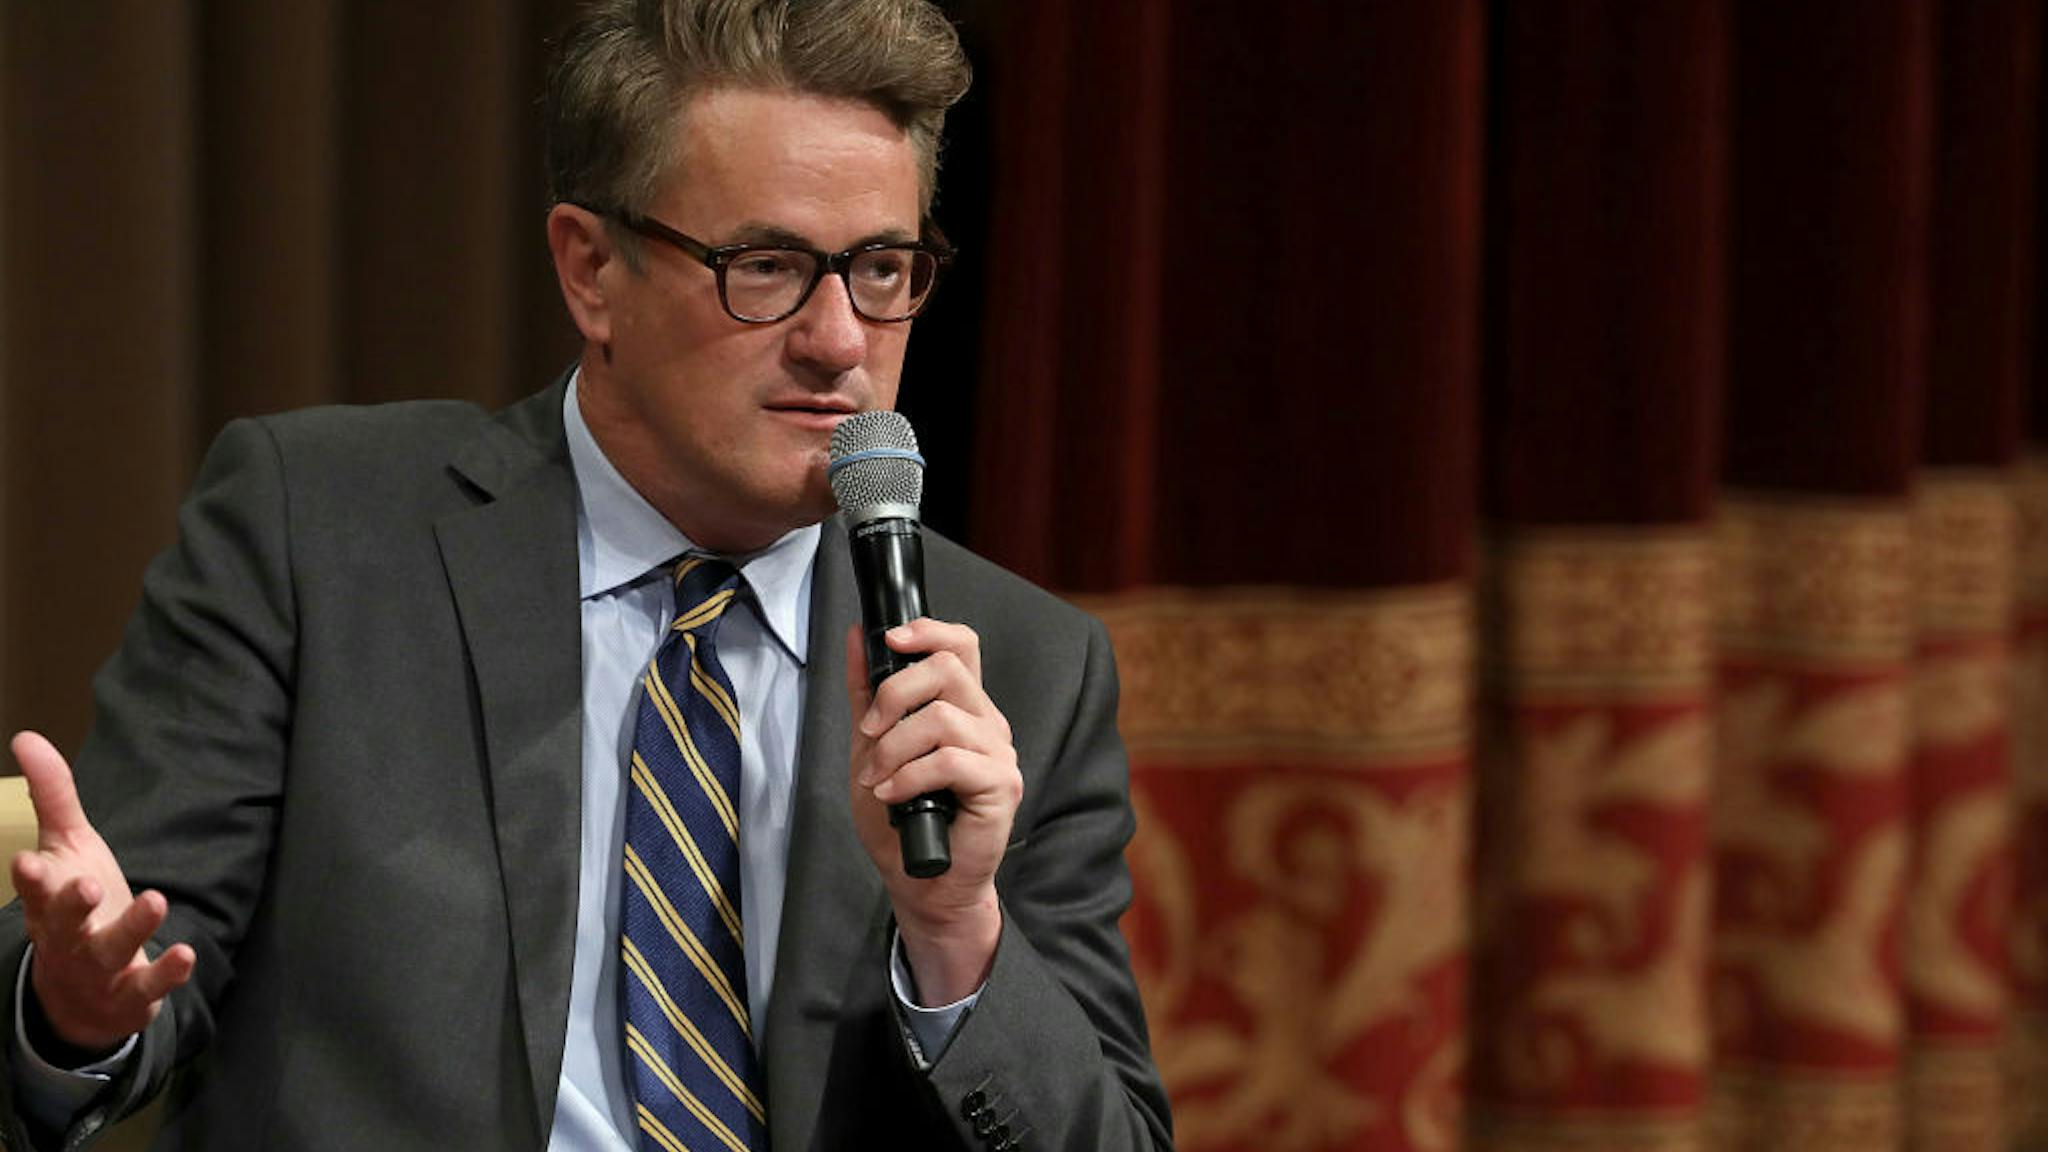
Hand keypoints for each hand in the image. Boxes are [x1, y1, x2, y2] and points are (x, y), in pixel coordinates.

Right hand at [9, 731, 193, 1053]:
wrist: (78, 999)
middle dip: (71, 905)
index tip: (28, 861)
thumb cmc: (74, 907)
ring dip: (131, 929)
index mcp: (49, 902)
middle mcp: (67, 938)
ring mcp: (98, 970)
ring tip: (156, 900)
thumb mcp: (65, 848)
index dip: (32, 878)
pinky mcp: (131, 994)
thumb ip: (52, 795)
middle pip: (63, 923)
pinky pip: (147, 986)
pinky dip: (166, 973)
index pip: (36, 889)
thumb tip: (26, 736)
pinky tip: (186, 954)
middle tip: (88, 884)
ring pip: (109, 951)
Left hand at [844, 620, 1021, 1004]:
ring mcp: (999, 752)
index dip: (928, 631)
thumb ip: (867, 694)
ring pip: (942, 718)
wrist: (921, 882)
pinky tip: (893, 794)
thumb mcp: (871, 747)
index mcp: (963, 707)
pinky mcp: (1000, 785)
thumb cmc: (901, 820)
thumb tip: (856, 637)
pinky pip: (950, 761)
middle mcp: (987, 722)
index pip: (961, 645)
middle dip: (894, 694)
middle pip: (948, 669)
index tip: (890, 640)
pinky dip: (910, 776)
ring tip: (877, 778)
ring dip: (894, 747)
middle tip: (870, 732)